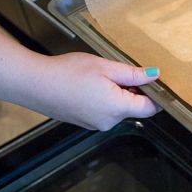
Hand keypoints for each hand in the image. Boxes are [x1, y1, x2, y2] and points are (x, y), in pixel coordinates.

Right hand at [27, 53, 161, 130]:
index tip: (156, 81)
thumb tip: (155, 76)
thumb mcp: (106, 66)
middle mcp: (109, 121)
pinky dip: (103, 99)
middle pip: (133, 108)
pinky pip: (103, 111)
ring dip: (117, 94)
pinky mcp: (85, 122)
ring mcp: (95, 124)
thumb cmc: (68, 73)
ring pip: (118, 109)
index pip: (150, 108)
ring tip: (99, 76)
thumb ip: (133, 74)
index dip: (156, 95)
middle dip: (133, 90)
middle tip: (120, 70)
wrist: (35, 84)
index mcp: (117, 108)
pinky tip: (89, 85)